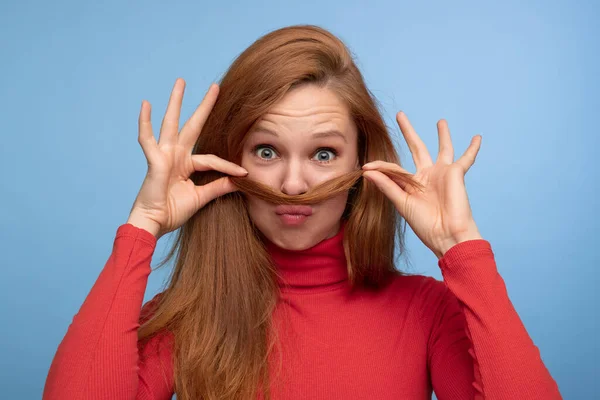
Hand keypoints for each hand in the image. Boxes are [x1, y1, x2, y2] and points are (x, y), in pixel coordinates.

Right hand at [127, 78, 247, 238]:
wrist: (155, 224)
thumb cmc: (174, 211)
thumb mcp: (202, 197)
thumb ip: (219, 186)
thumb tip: (241, 180)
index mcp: (187, 164)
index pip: (212, 158)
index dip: (228, 166)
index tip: (244, 173)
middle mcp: (176, 155)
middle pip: (192, 125)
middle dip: (204, 106)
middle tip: (216, 87)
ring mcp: (164, 155)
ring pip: (171, 123)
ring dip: (176, 102)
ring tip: (181, 82)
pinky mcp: (154, 160)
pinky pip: (148, 139)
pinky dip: (145, 122)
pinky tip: (146, 104)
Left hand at [362, 111, 482, 258]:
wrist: (447, 234)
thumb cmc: (424, 224)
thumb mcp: (401, 203)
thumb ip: (386, 185)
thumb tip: (366, 170)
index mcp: (412, 184)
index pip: (394, 168)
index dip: (380, 167)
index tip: (366, 166)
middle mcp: (427, 176)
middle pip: (417, 147)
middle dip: (409, 132)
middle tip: (400, 115)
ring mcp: (442, 173)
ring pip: (442, 149)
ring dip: (442, 135)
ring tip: (440, 121)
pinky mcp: (455, 173)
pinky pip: (466, 158)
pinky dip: (472, 149)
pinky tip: (477, 137)